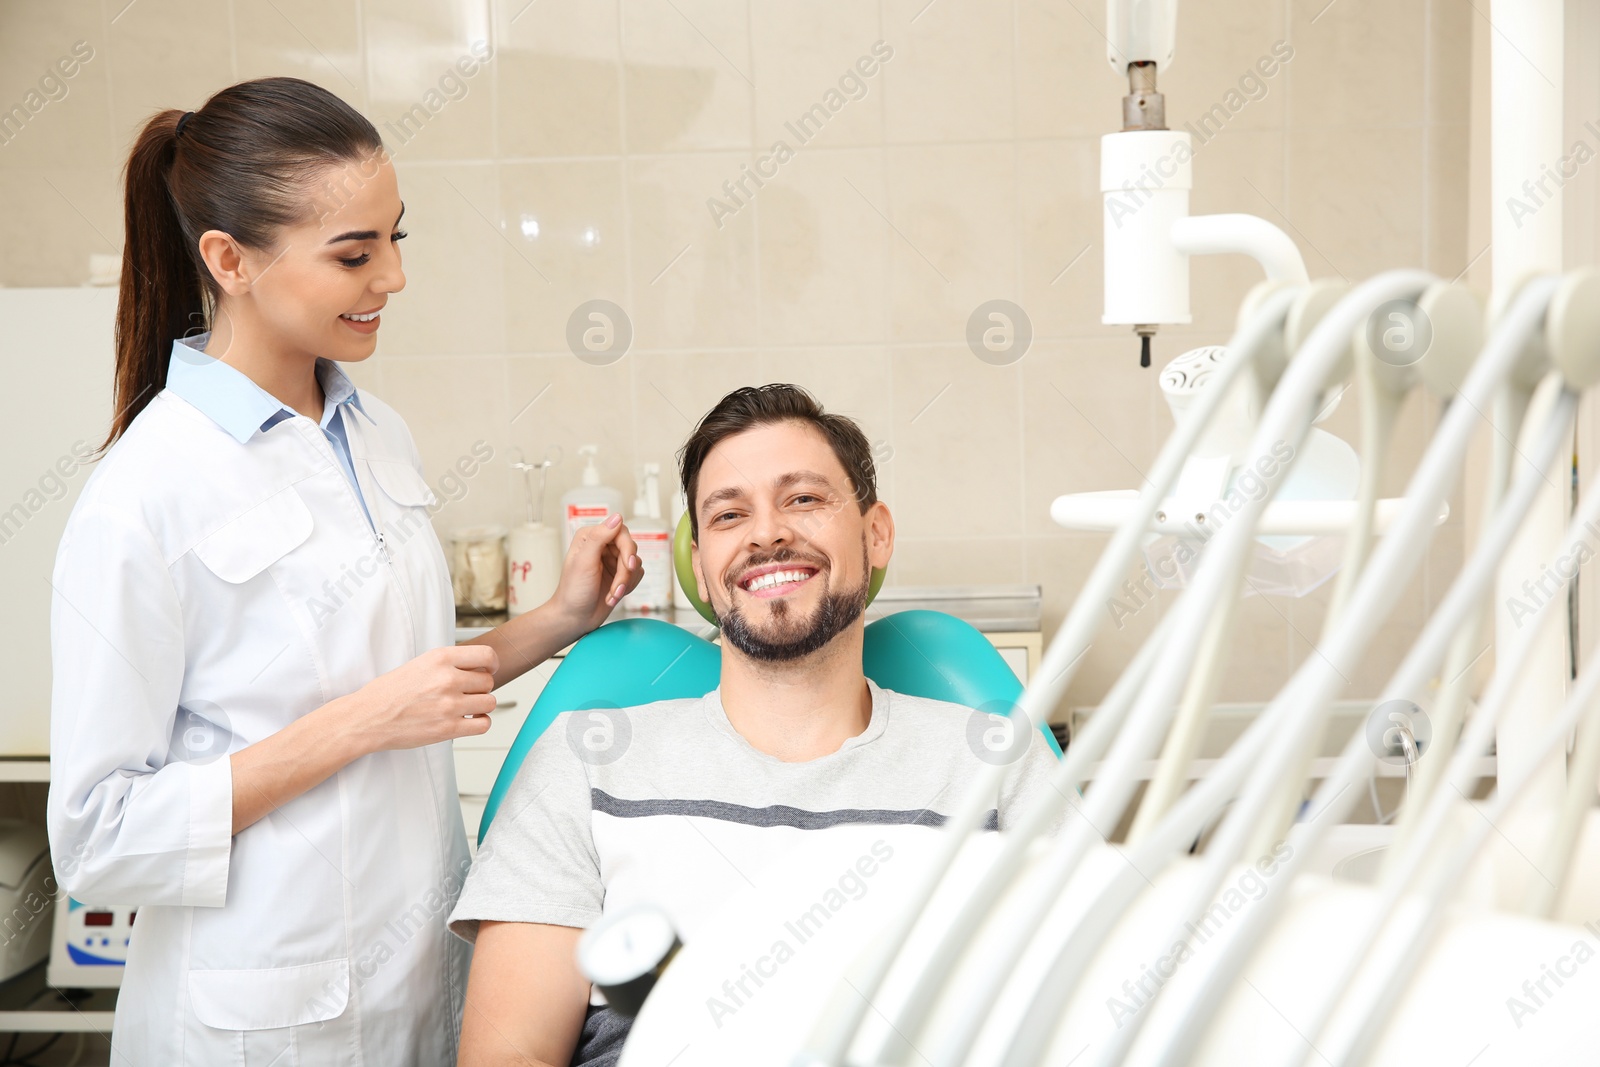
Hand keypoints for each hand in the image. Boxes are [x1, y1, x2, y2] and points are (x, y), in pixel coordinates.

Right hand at [345, 644, 500, 751]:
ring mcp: (449, 705)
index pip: (487, 655)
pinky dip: (479, 723)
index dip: (492, 664)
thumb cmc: (389, 692)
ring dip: (481, 706)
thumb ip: (449, 663)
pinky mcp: (448, 729)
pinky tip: (467, 721)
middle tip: (465, 693)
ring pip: (490, 702)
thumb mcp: (420, 664)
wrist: (367, 717)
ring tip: (465, 708)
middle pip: (488, 681)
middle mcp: (447, 679)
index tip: (489, 670)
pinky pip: (484, 724)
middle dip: (480, 688)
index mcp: (440, 658)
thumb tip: (477, 667)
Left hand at [549, 512, 642, 638]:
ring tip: (611, 595)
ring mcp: (612, 560)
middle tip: (617, 588)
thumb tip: (617, 516)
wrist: (575, 619)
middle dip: (625, 572)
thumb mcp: (584, 562)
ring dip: (625, 583)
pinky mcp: (620, 574)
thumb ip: (600, 537)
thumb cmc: (573, 592)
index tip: (628, 565)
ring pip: (636, 563)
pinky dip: (628, 587)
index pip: (620, 531)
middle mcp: (602, 545)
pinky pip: (638, 575)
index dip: (627, 548)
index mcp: (591, 537)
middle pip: (630, 548)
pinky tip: (614, 596)